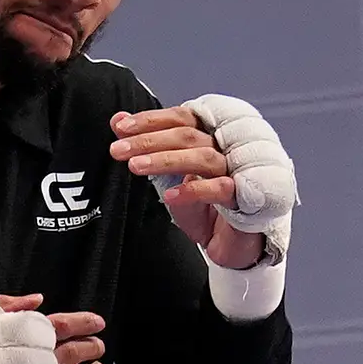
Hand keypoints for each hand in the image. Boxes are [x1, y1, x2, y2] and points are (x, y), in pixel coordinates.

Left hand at [109, 97, 294, 263]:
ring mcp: (235, 172)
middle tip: (119, 150)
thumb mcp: (167, 177)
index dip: (151, 120)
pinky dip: (193, 190)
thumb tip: (118, 120)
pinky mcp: (243, 198)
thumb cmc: (203, 208)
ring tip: (136, 166)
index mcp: (206, 139)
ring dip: (166, 160)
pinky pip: (220, 189)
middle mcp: (223, 150)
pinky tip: (169, 196)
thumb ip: (146, 148)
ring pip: (203, 157)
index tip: (121, 128)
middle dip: (149, 140)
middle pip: (188, 135)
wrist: (229, 244)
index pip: (181, 119)